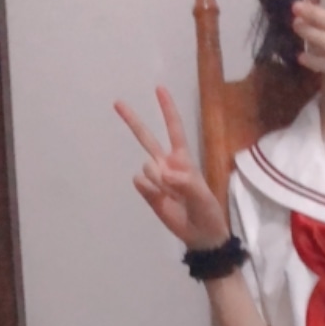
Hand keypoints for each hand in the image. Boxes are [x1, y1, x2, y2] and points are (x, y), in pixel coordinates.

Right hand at [113, 87, 229, 248]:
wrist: (200, 236)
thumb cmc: (207, 212)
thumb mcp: (203, 197)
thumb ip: (186, 182)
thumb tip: (164, 172)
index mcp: (183, 159)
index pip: (174, 130)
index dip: (167, 110)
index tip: (159, 89)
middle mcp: (167, 164)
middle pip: (146, 138)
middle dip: (133, 120)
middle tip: (117, 102)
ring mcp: (156, 178)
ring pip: (146, 166)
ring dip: (158, 181)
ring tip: (173, 196)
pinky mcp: (148, 192)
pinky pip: (140, 183)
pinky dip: (149, 191)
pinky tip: (162, 200)